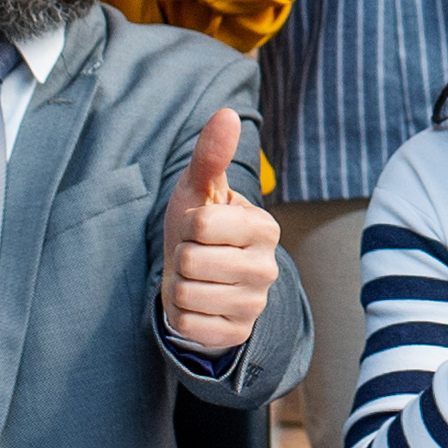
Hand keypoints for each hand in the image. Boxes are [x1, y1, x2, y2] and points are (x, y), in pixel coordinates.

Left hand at [157, 110, 280, 355]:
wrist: (200, 280)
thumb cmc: (200, 230)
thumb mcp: (200, 191)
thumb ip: (211, 155)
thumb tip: (227, 113)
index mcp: (264, 227)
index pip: (202, 224)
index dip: (188, 225)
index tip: (199, 229)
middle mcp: (267, 268)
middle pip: (192, 260)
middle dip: (182, 257)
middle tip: (196, 256)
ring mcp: (255, 304)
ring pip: (187, 293)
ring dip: (180, 286)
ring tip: (196, 279)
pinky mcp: (237, 334)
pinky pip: (188, 323)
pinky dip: (182, 314)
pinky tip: (198, 305)